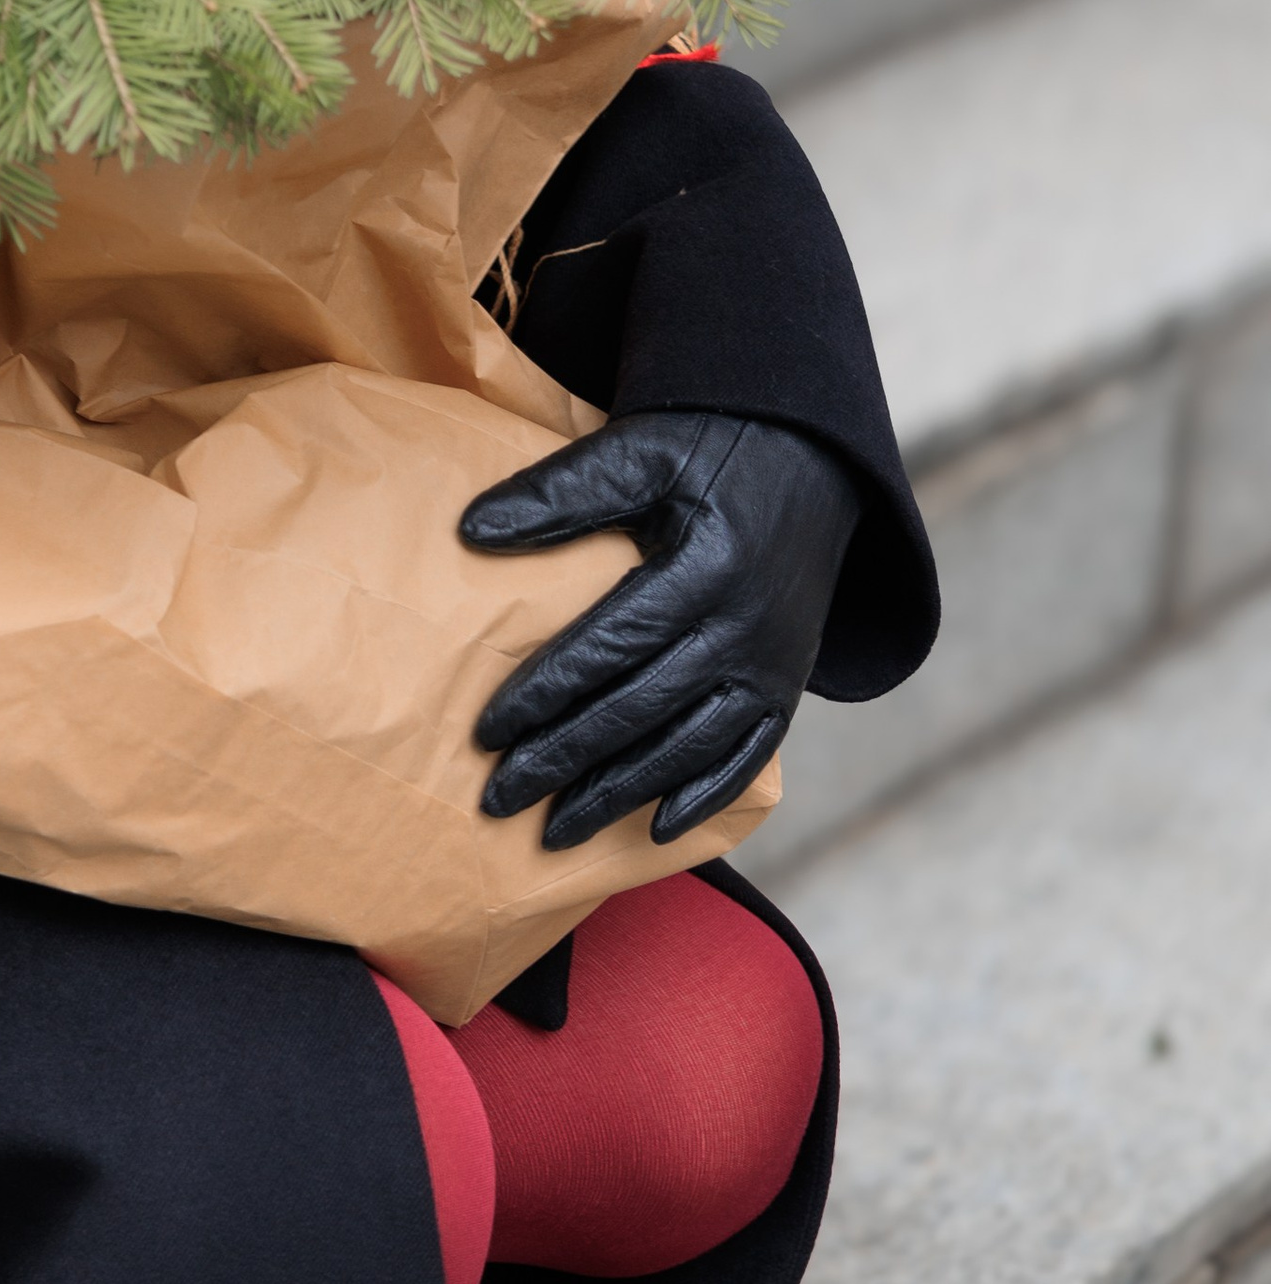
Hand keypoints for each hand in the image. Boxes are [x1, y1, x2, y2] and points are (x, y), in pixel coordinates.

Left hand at [461, 412, 860, 850]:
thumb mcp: (641, 450)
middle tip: (499, 801)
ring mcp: (770, 666)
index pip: (611, 644)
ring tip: (556, 833)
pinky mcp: (784, 686)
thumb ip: (561, 491)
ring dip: (621, 795)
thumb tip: (472, 530)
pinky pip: (748, 758)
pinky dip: (704, 798)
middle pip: (642, 710)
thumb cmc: (707, 450)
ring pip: (688, 747)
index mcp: (706, 568)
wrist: (811, 461)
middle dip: (566, 761)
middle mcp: (744, 628)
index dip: (547, 692)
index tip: (486, 734)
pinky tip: (656, 831)